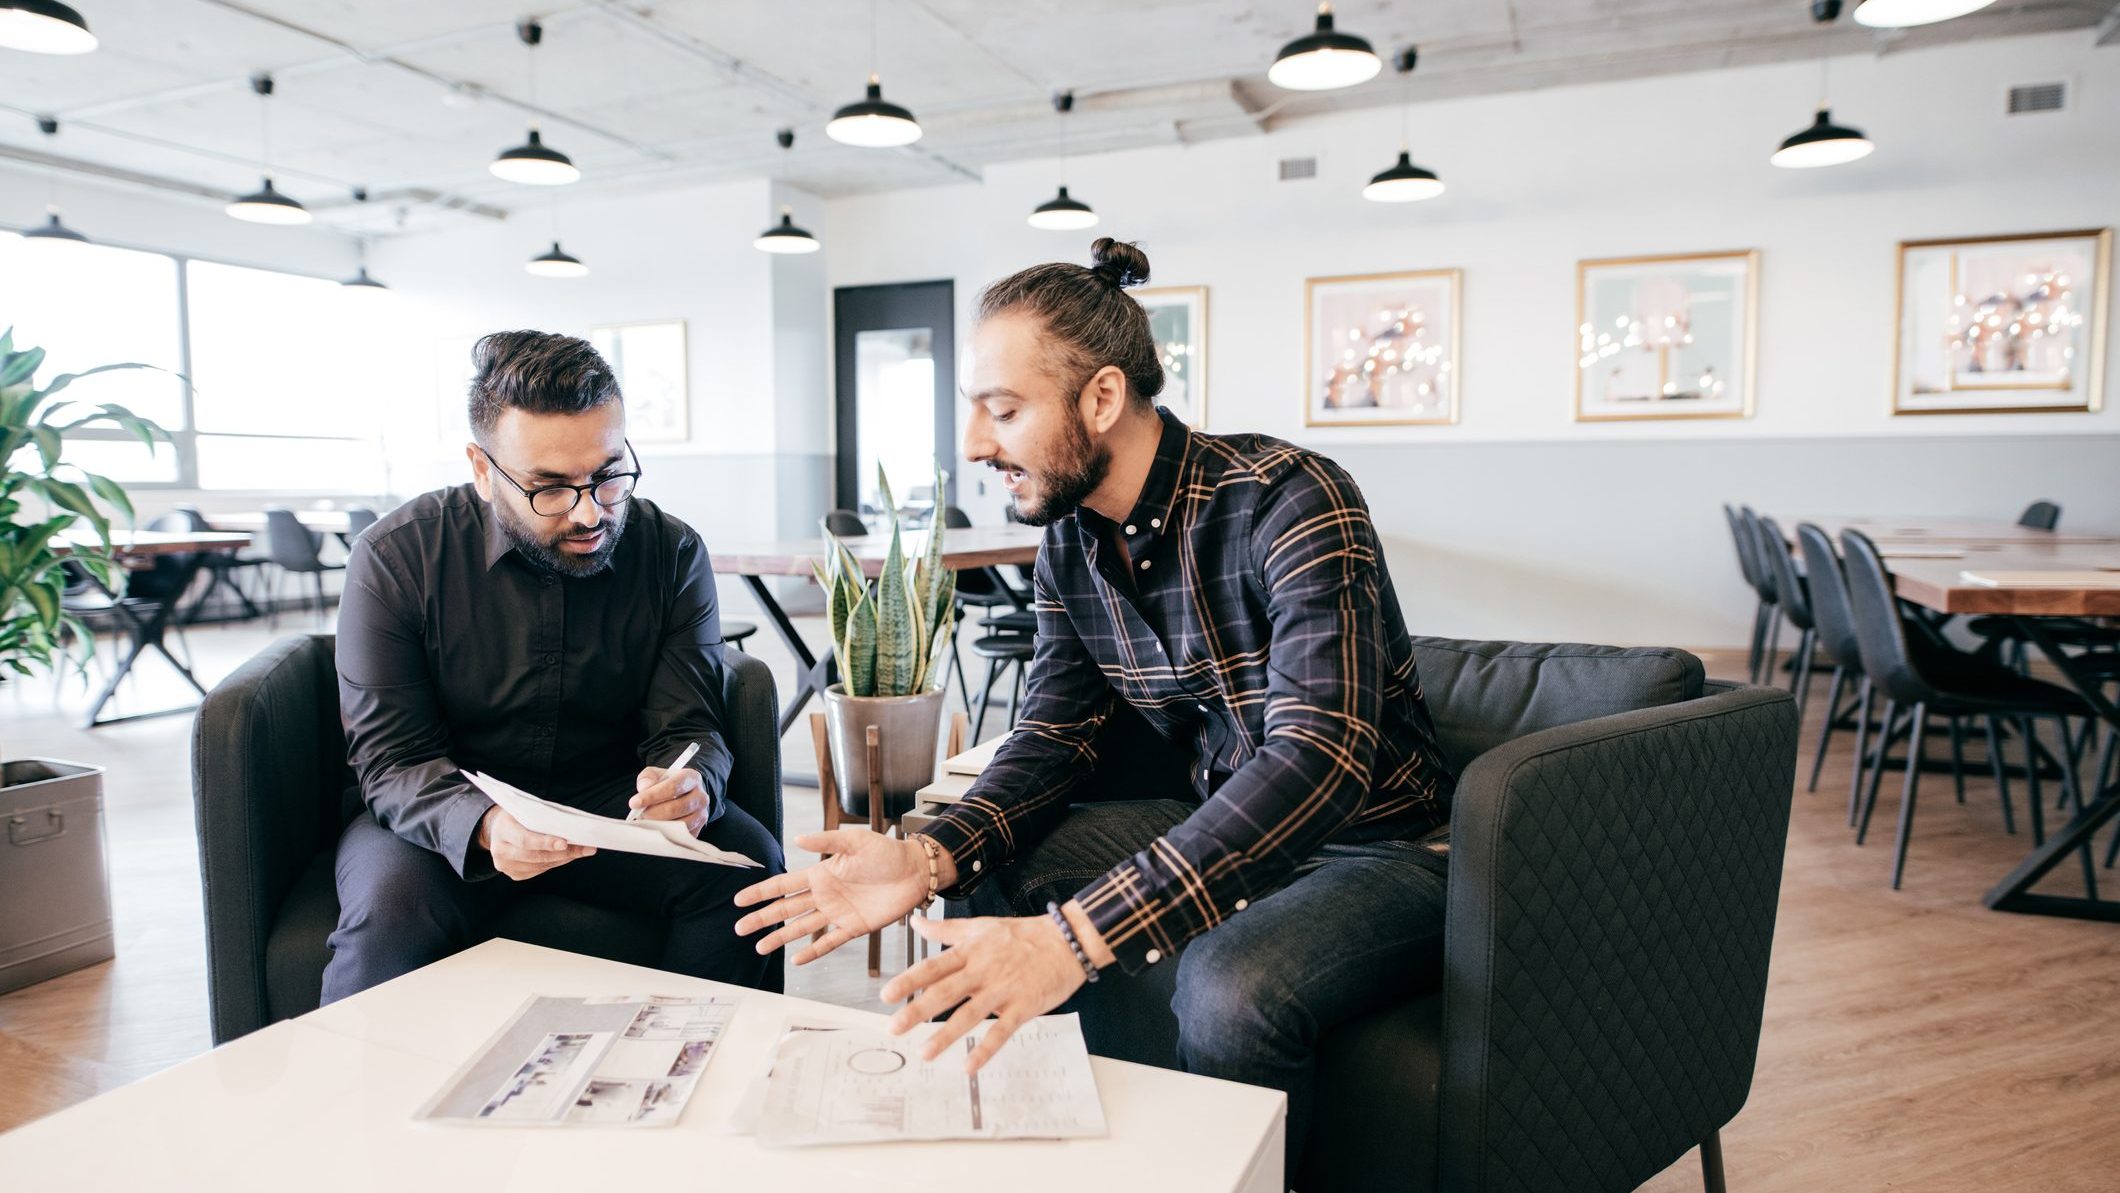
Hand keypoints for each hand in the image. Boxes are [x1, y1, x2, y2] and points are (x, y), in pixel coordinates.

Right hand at [477, 806, 593, 880]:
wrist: (497, 828)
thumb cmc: (517, 815)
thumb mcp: (525, 809)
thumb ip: (543, 818)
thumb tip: (572, 827)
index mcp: (502, 829)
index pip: (525, 840)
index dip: (545, 842)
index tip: (565, 843)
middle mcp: (500, 850)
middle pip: (535, 856)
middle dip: (564, 853)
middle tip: (586, 848)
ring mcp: (505, 865)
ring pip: (540, 865)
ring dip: (563, 859)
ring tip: (582, 851)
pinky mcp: (514, 874)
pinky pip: (539, 871)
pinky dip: (555, 863)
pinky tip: (567, 856)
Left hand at [630, 765, 708, 835]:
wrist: (687, 793)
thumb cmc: (669, 783)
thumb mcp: (657, 774)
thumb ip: (648, 778)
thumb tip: (644, 789)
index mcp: (692, 778)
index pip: (672, 787)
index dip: (652, 796)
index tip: (634, 803)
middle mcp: (701, 797)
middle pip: (675, 808)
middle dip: (652, 813)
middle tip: (639, 815)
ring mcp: (701, 815)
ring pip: (678, 824)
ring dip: (657, 825)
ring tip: (645, 821)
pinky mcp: (698, 830)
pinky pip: (679, 836)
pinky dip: (664, 834)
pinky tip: (654, 829)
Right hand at [733, 829, 929, 964]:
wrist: (915, 871)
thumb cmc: (887, 852)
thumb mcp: (855, 841)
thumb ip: (827, 840)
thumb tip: (797, 838)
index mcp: (821, 874)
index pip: (784, 885)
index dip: (761, 892)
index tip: (739, 900)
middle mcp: (825, 896)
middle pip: (786, 909)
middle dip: (762, 918)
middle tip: (740, 928)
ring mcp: (838, 913)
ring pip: (802, 928)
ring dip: (781, 937)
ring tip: (760, 947)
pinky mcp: (855, 927)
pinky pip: (830, 942)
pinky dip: (813, 951)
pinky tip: (796, 960)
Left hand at [879, 915, 1088, 1073]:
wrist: (1067, 941)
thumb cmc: (1023, 935)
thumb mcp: (981, 926)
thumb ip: (945, 929)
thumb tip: (915, 922)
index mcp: (971, 951)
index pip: (934, 966)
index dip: (909, 981)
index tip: (886, 995)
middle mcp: (983, 971)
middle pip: (946, 992)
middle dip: (918, 1010)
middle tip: (894, 1027)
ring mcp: (1003, 990)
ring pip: (970, 1014)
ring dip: (946, 1035)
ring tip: (924, 1053)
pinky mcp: (1023, 1007)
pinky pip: (1001, 1031)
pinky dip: (985, 1050)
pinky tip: (969, 1066)